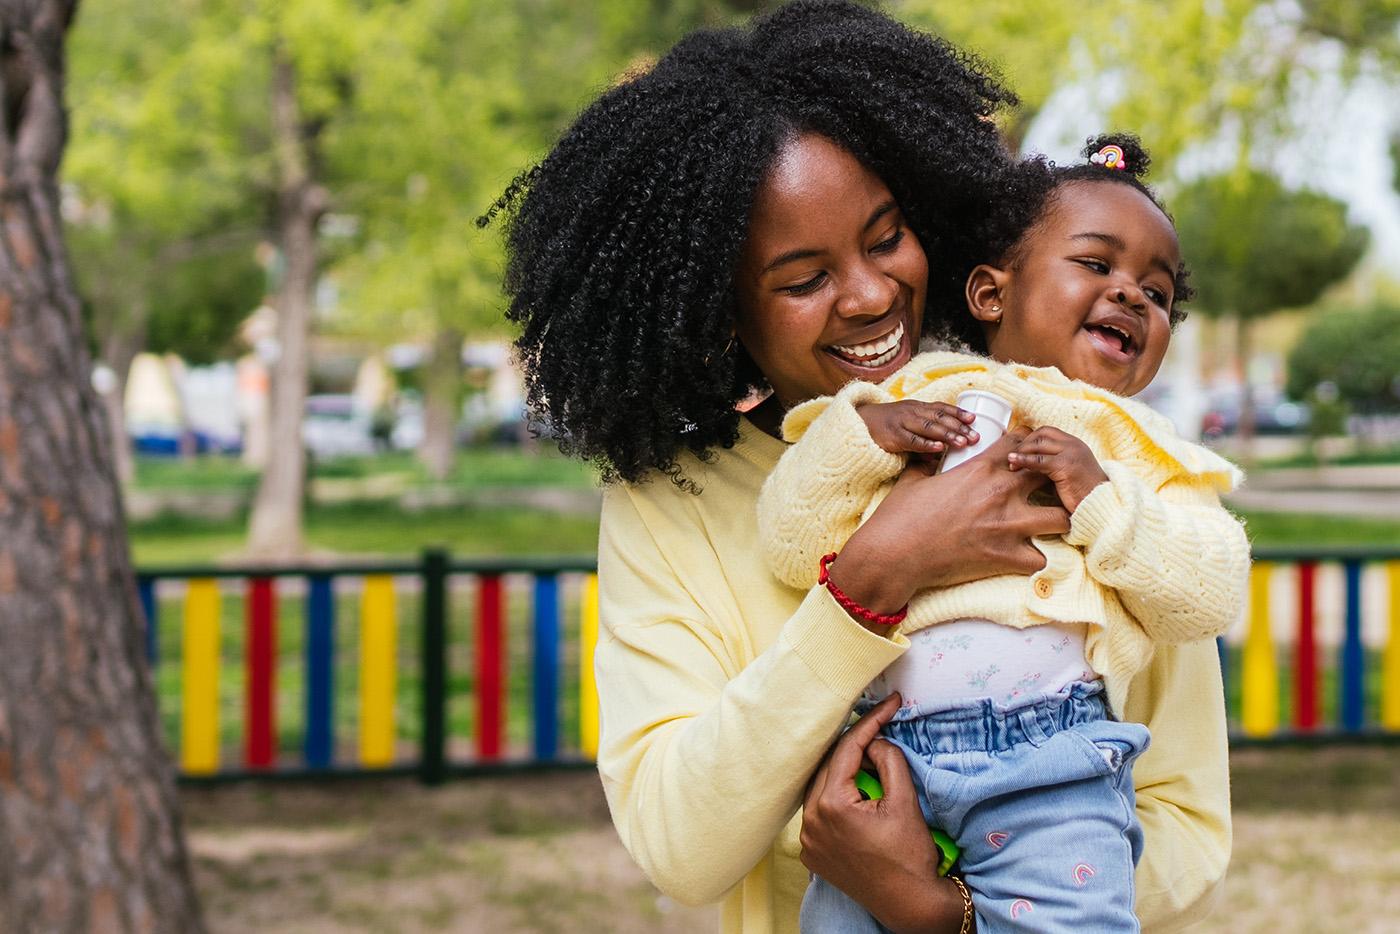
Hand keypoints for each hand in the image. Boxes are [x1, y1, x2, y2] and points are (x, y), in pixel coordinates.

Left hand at [801, 695, 972, 933]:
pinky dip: (835, 796)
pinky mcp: (812, 853)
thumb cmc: (910, 856)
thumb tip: (875, 742)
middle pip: (830, 765)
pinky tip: (857, 792)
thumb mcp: (904, 801)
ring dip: (843, 771)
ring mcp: (808, 839)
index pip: (847, 749)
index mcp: (831, 805)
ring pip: (821, 786)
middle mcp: (811, 821)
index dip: (870, 722)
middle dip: (855, 746)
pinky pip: (819, 811)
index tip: (890, 704)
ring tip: (871, 762)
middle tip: (882, 729)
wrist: (910, 905)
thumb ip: (888, 760)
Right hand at [828, 428, 1071, 612]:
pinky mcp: (1005, 557)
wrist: (894, 552)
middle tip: (1043, 488)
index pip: (1021, 443)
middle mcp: (1001, 493)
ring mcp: (1007, 526)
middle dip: (1050, 479)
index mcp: (980, 468)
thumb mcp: (915, 478)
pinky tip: (1026, 556)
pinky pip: (1041, 559)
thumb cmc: (900, 515)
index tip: (1023, 455)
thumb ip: (930, 465)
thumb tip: (932, 458)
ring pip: (1061, 518)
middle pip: (1049, 475)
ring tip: (1045, 524)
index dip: (1026, 446)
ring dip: (1056, 519)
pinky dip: (1037, 558)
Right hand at [857, 401, 978, 456]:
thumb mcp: (908, 423)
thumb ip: (926, 435)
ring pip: (929, 427)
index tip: (974, 419)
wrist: (860, 422)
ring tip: (963, 442)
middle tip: (975, 436)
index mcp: (918, 407)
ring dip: (947, 434)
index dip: (958, 413)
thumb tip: (943, 452)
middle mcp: (912, 412)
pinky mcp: (893, 436)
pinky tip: (939, 448)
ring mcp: (902, 422)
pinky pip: (912, 440)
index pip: (941, 408)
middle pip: (939, 418)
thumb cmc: (888, 425)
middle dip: (958, 427)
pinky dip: (926, 444)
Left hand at [1006, 426, 1108, 512]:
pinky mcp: (1067, 466)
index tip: (1017, 450)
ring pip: (1039, 443)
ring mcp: (1072, 453)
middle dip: (1023, 444)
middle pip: (1041, 434)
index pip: (1047, 431)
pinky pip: (1039, 460)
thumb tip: (1024, 465)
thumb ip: (1049, 466)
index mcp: (1075, 445)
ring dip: (1021, 451)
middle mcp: (1074, 445)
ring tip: (1010, 464)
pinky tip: (1013, 463)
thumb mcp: (1065, 475)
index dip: (1029, 439)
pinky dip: (1024, 460)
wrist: (1103, 508)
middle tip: (1010, 457)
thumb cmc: (1081, 497)